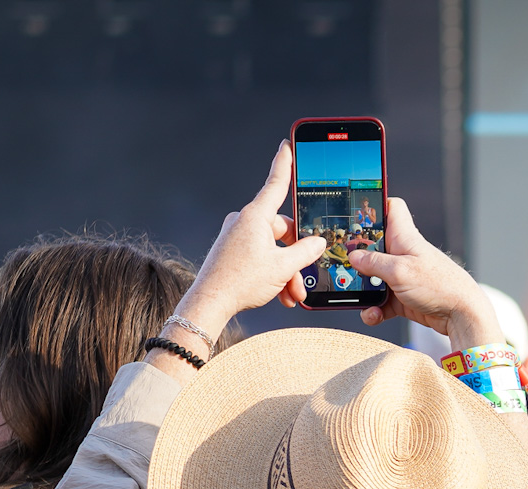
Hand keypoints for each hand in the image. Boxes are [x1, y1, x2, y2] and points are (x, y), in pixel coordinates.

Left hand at [178, 142, 326, 339]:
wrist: (210, 303)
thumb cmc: (240, 281)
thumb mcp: (282, 267)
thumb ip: (305, 252)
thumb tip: (317, 243)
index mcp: (256, 217)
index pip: (276, 183)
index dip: (285, 163)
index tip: (287, 145)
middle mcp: (245, 222)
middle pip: (283, 230)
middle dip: (296, 256)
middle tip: (303, 277)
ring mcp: (237, 236)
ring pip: (274, 248)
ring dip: (286, 271)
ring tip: (290, 293)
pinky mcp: (233, 251)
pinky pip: (261, 256)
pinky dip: (273, 273)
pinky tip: (279, 293)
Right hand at [348, 199, 499, 349]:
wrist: (462, 315)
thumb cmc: (439, 286)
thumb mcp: (400, 271)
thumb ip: (374, 263)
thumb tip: (354, 257)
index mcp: (404, 238)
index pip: (391, 208)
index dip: (376, 205)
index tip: (356, 211)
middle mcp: (401, 254)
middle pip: (372, 247)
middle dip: (358, 258)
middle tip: (346, 266)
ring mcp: (401, 276)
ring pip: (373, 278)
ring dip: (364, 290)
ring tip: (360, 299)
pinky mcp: (402, 297)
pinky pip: (380, 300)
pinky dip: (375, 309)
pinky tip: (374, 315)